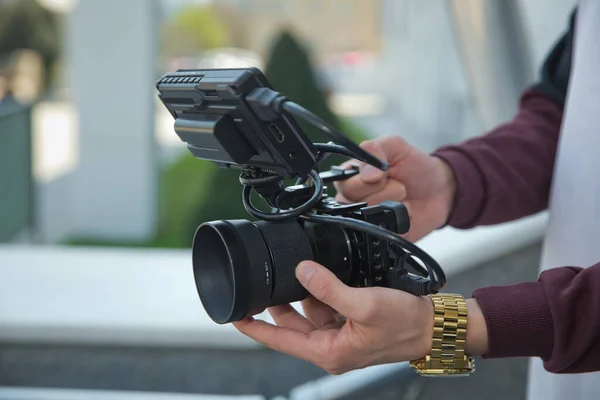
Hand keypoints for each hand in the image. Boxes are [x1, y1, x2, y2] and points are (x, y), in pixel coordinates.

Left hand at [233, 261, 487, 374]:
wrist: (432, 326)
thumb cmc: (405, 324)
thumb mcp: (364, 304)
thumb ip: (329, 288)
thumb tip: (302, 271)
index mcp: (328, 351)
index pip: (279, 340)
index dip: (254, 328)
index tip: (234, 315)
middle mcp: (331, 345)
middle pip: (290, 324)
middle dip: (277, 304)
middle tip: (265, 282)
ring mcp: (341, 334)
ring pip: (308, 313)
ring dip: (302, 294)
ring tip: (298, 273)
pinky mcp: (351, 322)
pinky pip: (326, 306)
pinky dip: (320, 292)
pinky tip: (320, 276)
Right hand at [334, 135, 455, 241]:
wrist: (440, 190)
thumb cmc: (414, 166)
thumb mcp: (395, 146)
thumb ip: (374, 148)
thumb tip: (365, 174)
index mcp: (351, 176)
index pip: (343, 184)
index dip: (364, 181)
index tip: (381, 174)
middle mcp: (353, 199)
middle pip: (354, 203)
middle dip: (384, 191)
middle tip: (397, 184)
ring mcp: (365, 219)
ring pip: (369, 218)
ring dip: (394, 205)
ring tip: (402, 197)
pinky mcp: (379, 235)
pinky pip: (384, 232)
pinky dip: (400, 221)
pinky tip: (405, 212)